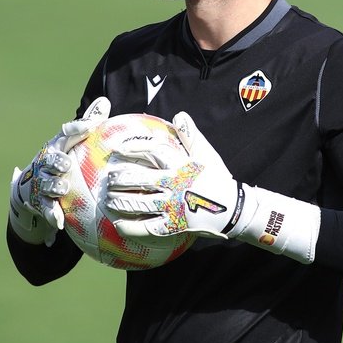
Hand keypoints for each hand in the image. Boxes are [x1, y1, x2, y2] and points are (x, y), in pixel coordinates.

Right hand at [9, 97, 109, 244]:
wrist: (31, 188)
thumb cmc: (61, 159)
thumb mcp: (72, 142)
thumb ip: (88, 123)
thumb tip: (105, 101)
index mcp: (58, 146)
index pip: (66, 134)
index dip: (77, 129)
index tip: (90, 126)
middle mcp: (47, 162)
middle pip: (50, 159)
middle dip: (57, 161)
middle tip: (66, 164)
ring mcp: (41, 182)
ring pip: (46, 184)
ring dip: (54, 186)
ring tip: (63, 188)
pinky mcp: (39, 201)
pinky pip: (46, 208)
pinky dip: (52, 214)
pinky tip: (60, 220)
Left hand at [105, 111, 320, 262]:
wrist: (234, 209)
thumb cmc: (218, 179)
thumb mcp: (207, 155)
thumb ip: (191, 136)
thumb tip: (179, 115)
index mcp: (181, 166)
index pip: (154, 152)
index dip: (134, 148)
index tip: (119, 149)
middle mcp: (175, 185)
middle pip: (140, 179)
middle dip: (121, 178)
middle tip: (109, 178)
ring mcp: (174, 206)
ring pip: (141, 203)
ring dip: (121, 201)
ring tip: (108, 199)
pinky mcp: (175, 226)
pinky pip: (148, 228)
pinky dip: (131, 227)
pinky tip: (118, 224)